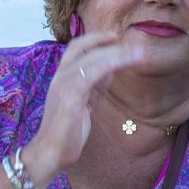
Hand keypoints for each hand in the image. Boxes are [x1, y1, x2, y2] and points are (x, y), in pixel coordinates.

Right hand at [24, 33, 145, 182]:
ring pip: (91, 60)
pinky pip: (90, 76)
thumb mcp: (84, 102)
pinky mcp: (70, 99)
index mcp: (62, 77)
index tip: (116, 36)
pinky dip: (107, 66)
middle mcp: (60, 77)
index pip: (77, 48)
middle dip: (111, 45)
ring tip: (138, 54)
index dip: (95, 39)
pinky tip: (121, 64)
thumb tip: (111, 69)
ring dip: (116, 54)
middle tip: (136, 46)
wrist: (50, 152)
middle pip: (84, 49)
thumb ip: (94, 86)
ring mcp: (63, 86)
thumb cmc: (67, 130)